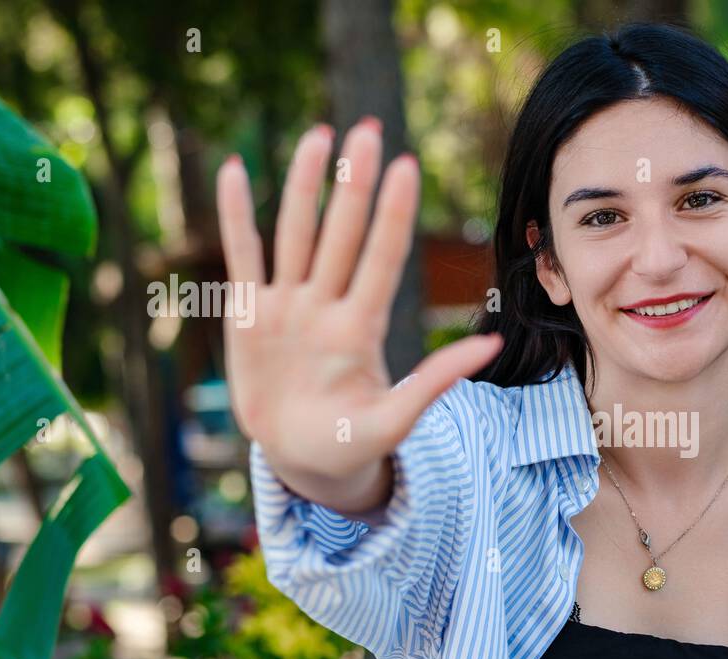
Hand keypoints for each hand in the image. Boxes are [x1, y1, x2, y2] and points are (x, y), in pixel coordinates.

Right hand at [215, 119, 503, 497]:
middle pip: (342, 233)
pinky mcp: (251, 313)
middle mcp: (327, 305)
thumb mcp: (395, 420)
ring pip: (296, 233)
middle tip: (369, 130)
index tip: (407, 167)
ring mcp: (289, 305)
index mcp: (361, 328)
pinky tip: (235, 170)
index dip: (391, 215)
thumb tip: (492, 346)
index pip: (380, 258)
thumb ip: (434, 381)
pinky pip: (242, 256)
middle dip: (353, 182)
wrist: (303, 459)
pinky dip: (237, 215)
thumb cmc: (352, 443)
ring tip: (320, 135)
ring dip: (303, 185)